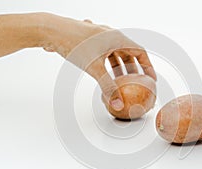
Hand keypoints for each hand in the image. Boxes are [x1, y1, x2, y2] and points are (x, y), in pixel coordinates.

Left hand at [41, 14, 155, 110]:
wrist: (50, 30)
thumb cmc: (73, 43)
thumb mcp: (94, 68)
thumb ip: (107, 87)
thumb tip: (117, 104)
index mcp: (117, 38)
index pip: (140, 52)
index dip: (148, 66)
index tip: (151, 78)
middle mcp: (110, 35)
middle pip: (128, 53)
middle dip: (133, 69)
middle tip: (136, 83)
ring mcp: (99, 37)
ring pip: (115, 53)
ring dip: (119, 67)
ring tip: (120, 81)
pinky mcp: (89, 40)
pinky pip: (104, 53)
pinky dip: (107, 64)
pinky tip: (103, 72)